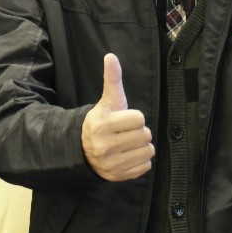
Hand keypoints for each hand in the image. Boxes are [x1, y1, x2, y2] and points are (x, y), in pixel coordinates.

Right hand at [80, 53, 153, 181]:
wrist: (83, 149)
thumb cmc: (101, 121)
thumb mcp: (107, 101)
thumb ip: (112, 79)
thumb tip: (111, 56)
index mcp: (103, 125)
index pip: (139, 119)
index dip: (135, 117)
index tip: (124, 119)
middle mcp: (106, 146)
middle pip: (145, 135)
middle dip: (139, 132)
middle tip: (126, 132)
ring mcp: (112, 164)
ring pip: (148, 151)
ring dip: (142, 146)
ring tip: (129, 143)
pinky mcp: (118, 176)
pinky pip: (145, 166)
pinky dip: (141, 160)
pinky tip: (129, 155)